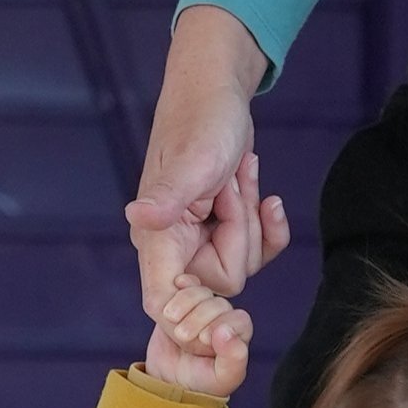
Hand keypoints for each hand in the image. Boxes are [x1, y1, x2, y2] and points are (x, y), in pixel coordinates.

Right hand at [127, 6, 290, 313]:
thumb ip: (169, 196)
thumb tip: (138, 218)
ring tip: (238, 176)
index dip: (195, 315)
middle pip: (223, 282)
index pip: (166, 302)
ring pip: (243, 265)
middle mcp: (173, 245)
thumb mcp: (194, 160)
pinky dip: (268, 224)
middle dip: (241, 233)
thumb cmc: (203, 120)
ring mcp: (198, 237)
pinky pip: (256, 251)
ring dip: (251, 217)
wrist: (218, 93)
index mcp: (156, 237)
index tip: (228, 300)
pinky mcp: (221, 228)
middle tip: (229, 188)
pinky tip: (269, 197)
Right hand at [144, 277, 252, 399]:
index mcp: (238, 336)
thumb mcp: (221, 379)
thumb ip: (233, 359)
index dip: (222, 325)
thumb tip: (227, 332)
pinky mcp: (183, 303)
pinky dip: (180, 286)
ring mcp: (203, 309)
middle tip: (183, 335)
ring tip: (172, 318)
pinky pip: (186, 286)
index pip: (239, 319)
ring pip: (202, 293)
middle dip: (200, 317)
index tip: (204, 339)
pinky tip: (174, 289)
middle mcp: (223, 319)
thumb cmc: (200, 384)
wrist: (167, 381)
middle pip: (219, 304)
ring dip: (186, 302)